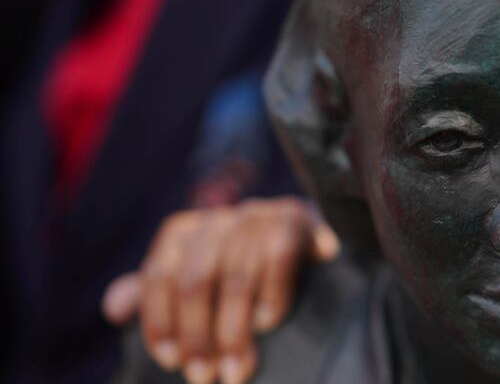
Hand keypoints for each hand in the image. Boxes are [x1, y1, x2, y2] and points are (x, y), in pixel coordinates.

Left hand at [102, 197, 339, 383]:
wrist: (299, 230)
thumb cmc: (239, 263)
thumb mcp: (196, 274)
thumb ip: (158, 291)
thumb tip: (114, 309)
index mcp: (183, 232)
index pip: (158, 277)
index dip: (160, 322)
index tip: (170, 361)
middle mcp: (216, 219)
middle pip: (195, 281)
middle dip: (198, 336)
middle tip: (203, 376)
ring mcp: (255, 217)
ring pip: (236, 280)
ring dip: (235, 333)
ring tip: (237, 371)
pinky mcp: (291, 220)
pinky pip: (276, 262)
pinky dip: (271, 297)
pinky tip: (268, 323)